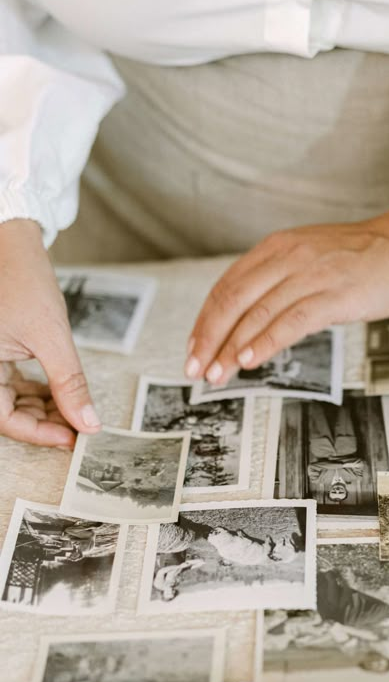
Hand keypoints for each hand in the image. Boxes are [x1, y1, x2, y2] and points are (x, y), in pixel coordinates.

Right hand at [0, 220, 100, 446]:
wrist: (10, 242)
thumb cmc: (22, 279)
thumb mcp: (52, 337)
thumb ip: (69, 384)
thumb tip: (88, 423)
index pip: (4, 419)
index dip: (38, 433)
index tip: (72, 439)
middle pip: (6, 412)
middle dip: (43, 422)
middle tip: (78, 426)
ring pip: (9, 399)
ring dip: (41, 408)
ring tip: (74, 410)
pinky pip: (10, 382)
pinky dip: (35, 391)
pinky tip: (60, 393)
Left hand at [185, 170, 388, 383]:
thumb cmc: (365, 258)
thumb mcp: (311, 259)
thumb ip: (281, 281)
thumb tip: (250, 319)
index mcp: (277, 248)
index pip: (227, 287)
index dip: (205, 322)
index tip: (194, 350)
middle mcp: (288, 257)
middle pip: (233, 301)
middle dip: (209, 339)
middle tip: (195, 370)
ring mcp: (311, 275)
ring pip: (257, 315)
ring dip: (231, 349)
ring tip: (217, 375)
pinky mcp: (334, 295)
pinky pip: (291, 321)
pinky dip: (266, 342)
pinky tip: (250, 361)